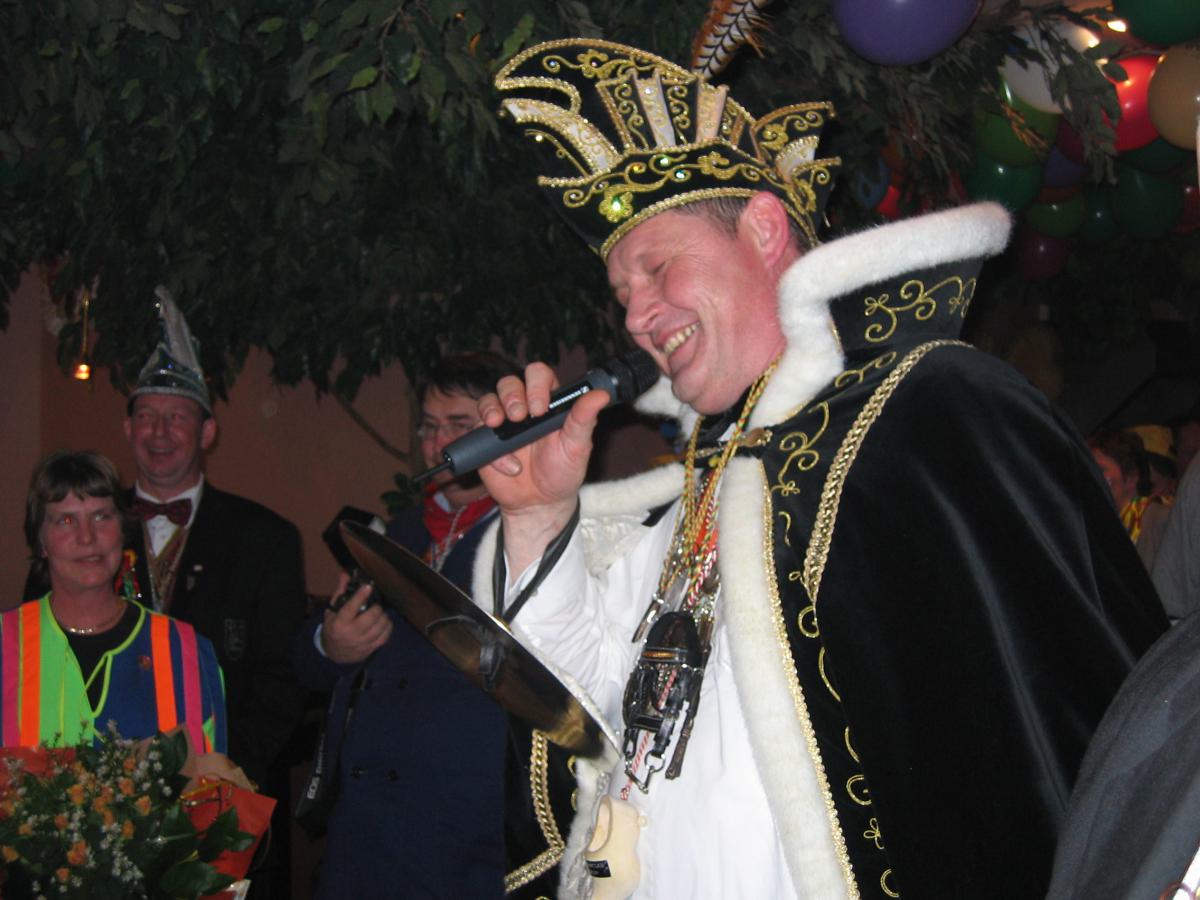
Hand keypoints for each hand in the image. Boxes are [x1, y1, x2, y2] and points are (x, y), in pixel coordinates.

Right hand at [320, 572, 391, 664]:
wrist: (334, 652)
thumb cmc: (334, 627)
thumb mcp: (333, 610)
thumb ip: (341, 592)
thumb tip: (346, 574)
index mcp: (338, 623)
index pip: (350, 608)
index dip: (360, 596)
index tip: (368, 586)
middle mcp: (350, 634)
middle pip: (369, 618)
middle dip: (376, 608)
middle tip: (375, 605)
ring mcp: (361, 643)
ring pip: (379, 627)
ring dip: (383, 617)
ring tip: (380, 613)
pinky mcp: (370, 649)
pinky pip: (384, 637)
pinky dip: (388, 627)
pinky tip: (384, 622)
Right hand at [476, 361, 608, 573]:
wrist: (540, 505)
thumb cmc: (562, 472)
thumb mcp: (578, 447)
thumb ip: (584, 419)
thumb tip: (601, 394)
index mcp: (548, 403)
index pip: (538, 375)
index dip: (536, 384)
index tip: (540, 408)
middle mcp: (523, 408)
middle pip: (508, 383)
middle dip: (511, 395)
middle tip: (520, 417)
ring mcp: (502, 424)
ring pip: (488, 400)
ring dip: (492, 409)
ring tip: (501, 425)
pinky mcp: (486, 443)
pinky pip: (479, 434)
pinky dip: (494, 451)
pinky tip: (512, 467)